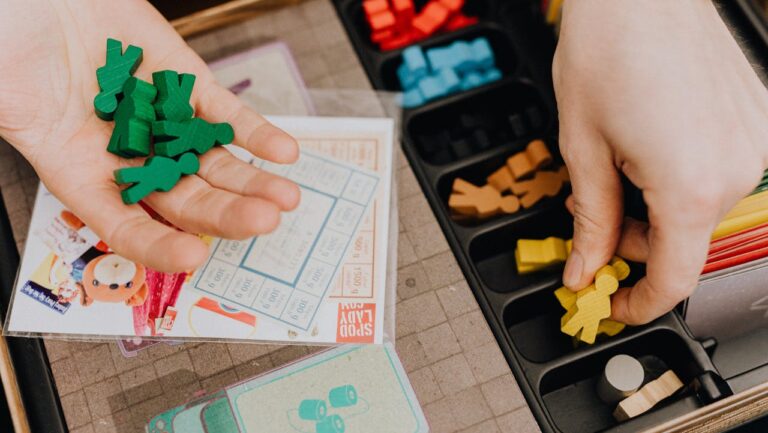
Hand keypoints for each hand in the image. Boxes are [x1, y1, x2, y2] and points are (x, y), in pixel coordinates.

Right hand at [0, 0, 299, 271]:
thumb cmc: (11, 37)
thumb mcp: (4, 92)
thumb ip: (18, 122)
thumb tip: (18, 129)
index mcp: (81, 171)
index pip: (125, 226)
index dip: (158, 246)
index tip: (190, 258)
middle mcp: (129, 155)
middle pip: (185, 199)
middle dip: (225, 215)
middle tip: (260, 223)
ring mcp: (163, 121)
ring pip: (214, 164)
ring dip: (252, 184)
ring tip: (284, 198)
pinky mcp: (187, 85)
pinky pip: (227, 116)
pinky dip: (257, 134)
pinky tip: (283, 152)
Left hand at [553, 0, 767, 323]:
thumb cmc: (607, 51)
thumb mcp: (582, 149)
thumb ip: (591, 221)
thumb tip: (586, 268)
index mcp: (691, 186)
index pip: (674, 278)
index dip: (639, 303)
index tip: (614, 304)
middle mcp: (738, 170)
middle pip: (685, 243)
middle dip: (637, 242)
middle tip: (596, 217)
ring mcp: (756, 143)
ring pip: (700, 209)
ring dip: (657, 207)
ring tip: (619, 167)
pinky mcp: (759, 121)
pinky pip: (718, 173)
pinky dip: (681, 178)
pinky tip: (649, 148)